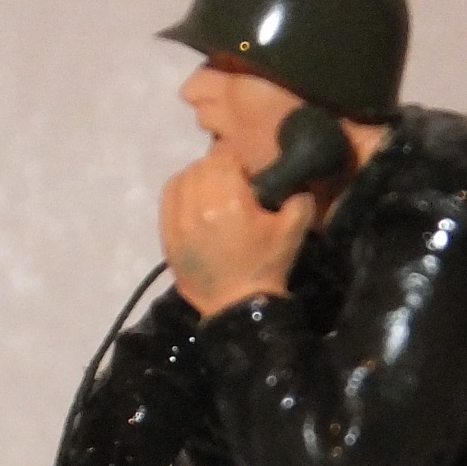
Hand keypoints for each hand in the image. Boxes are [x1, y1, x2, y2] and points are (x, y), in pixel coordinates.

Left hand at [160, 150, 315, 317]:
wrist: (237, 306)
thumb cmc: (265, 267)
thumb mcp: (293, 232)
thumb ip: (300, 200)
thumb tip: (296, 183)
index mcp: (228, 201)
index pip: (224, 159)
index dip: (237, 164)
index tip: (246, 177)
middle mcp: (197, 207)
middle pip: (201, 167)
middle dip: (217, 170)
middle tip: (230, 184)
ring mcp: (177, 223)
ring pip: (181, 180)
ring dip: (196, 179)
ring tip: (209, 191)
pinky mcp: (166, 237)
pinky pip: (167, 201)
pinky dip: (180, 195)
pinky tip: (192, 203)